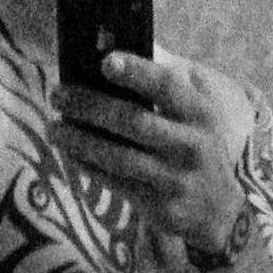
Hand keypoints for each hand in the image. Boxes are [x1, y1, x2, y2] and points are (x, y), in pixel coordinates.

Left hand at [49, 47, 254, 253]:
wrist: (219, 212)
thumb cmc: (196, 151)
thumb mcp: (197, 119)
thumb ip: (168, 90)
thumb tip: (116, 60)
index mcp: (200, 114)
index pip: (167, 86)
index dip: (136, 72)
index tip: (104, 61)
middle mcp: (190, 145)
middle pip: (132, 120)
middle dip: (89, 106)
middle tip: (57, 95)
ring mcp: (175, 178)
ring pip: (118, 156)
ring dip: (80, 141)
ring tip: (54, 129)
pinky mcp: (159, 205)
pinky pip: (115, 182)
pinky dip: (89, 167)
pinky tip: (70, 154)